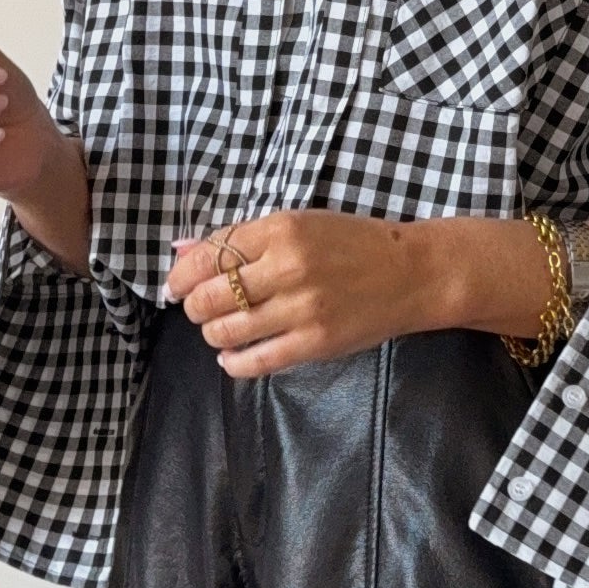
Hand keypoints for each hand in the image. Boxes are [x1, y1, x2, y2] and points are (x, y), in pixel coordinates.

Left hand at [163, 209, 452, 375]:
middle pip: (210, 296)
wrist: (411, 272)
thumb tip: (180, 251)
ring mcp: (302, 308)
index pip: (209, 255)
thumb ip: (240, 238)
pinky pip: (256, 361)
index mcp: (281, 229)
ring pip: (227, 330)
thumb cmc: (351, 244)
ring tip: (220, 330)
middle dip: (194, 306)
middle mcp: (288, 267)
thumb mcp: (298, 225)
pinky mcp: (315, 343)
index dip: (182, 275)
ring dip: (212, 333)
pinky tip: (231, 356)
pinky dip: (233, 363)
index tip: (176, 285)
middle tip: (200, 309)